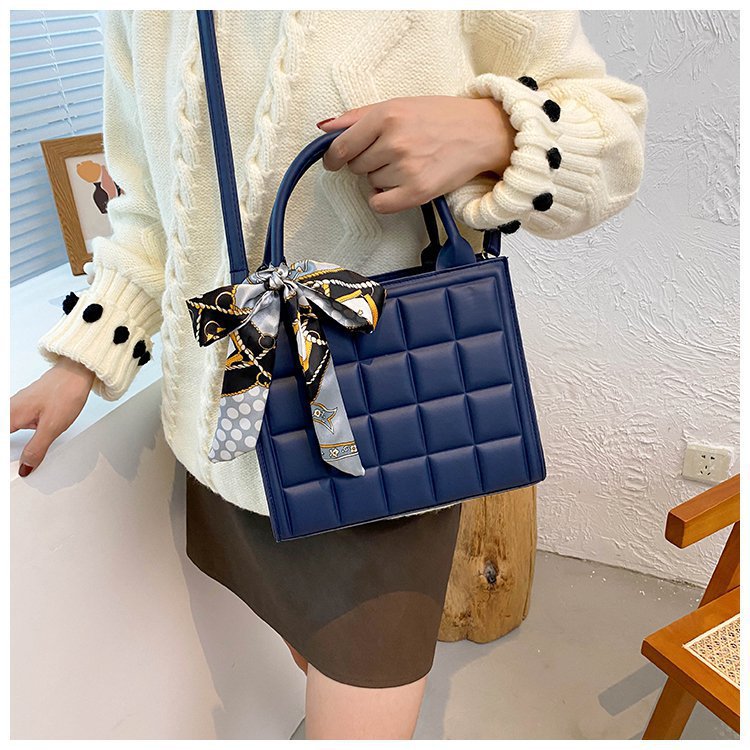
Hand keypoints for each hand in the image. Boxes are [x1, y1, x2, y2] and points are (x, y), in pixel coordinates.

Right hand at [10, 356, 95, 476]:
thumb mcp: (52, 427)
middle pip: (4, 432)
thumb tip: (26, 467)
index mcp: (10, 416)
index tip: (13, 467)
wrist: (77, 372)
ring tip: (19, 457)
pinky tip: (21, 442)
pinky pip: (13, 422)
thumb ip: (36, 449)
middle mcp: (9, 409)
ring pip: (8, 426)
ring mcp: (17, 405)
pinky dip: (14, 433)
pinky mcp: (27, 404)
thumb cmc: (65, 392)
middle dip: (9, 449)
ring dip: (12, 442)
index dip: (8, 455)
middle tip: (17, 463)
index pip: (2, 440)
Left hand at [318, 95, 515, 213]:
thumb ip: (358, 117)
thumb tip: (324, 128)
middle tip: (394, 153)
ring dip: (383, 177)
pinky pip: (380, 204)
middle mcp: (394, 142)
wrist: (481, 132)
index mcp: (386, 116)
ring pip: (371, 183)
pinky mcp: (417, 192)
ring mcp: (405, 168)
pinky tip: (399, 186)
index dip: (334, 157)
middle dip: (368, 162)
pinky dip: (385, 199)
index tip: (334, 161)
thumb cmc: (441, 117)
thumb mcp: (399, 105)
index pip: (341, 146)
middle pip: (356, 166)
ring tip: (408, 163)